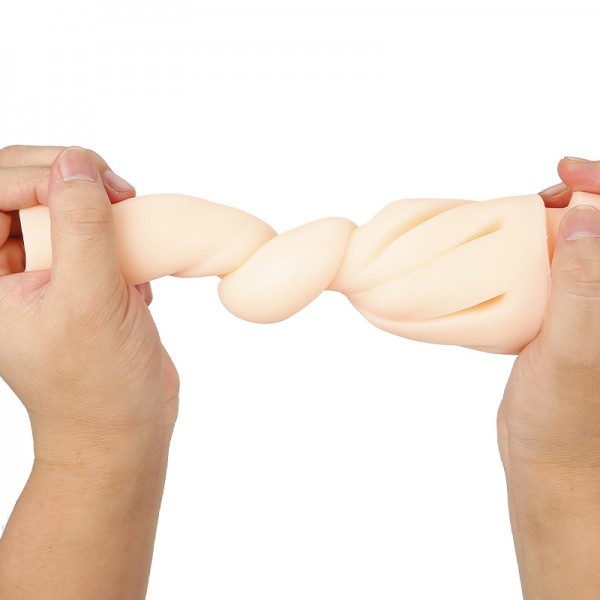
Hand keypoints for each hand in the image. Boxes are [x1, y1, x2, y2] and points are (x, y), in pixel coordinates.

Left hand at [0, 145, 178, 598]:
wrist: (122, 427)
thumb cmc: (96, 382)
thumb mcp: (89, 300)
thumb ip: (82, 226)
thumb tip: (77, 163)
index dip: (38, 173)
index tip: (93, 185)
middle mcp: (4, 270)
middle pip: (21, 184)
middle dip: (71, 177)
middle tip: (117, 192)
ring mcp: (40, 274)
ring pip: (59, 203)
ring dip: (100, 205)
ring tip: (131, 227)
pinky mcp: (75, 280)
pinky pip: (91, 231)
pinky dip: (119, 238)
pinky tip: (136, 276)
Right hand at [498, 156, 599, 597]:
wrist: (550, 463)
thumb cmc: (567, 420)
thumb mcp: (575, 353)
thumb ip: (585, 287)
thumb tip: (588, 217)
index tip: (567, 175)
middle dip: (584, 194)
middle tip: (546, 191)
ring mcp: (595, 307)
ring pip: (583, 242)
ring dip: (559, 217)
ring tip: (526, 213)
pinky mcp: (569, 318)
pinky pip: (557, 269)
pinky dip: (535, 249)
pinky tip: (510, 250)